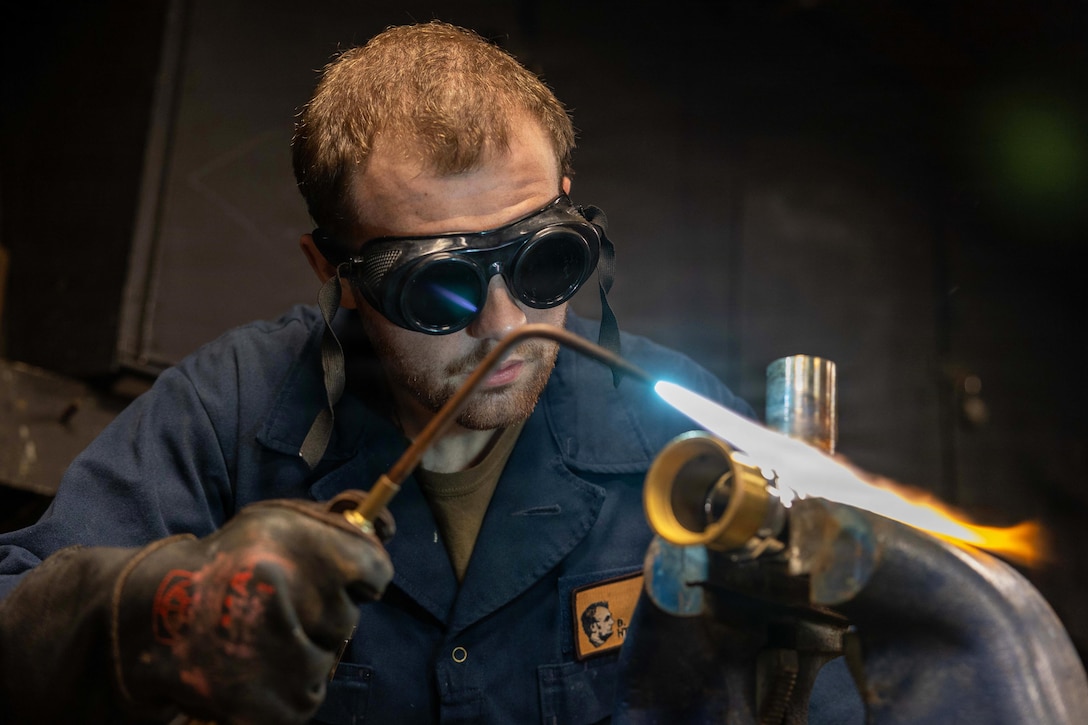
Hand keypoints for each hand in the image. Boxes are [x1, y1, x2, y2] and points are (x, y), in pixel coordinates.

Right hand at [112, 492, 393, 724]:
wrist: (159, 620)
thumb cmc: (231, 560)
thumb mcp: (279, 519)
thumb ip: (338, 520)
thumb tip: (387, 526)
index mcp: (298, 548)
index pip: (375, 572)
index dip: (359, 574)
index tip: (340, 575)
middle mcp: (294, 601)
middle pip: (347, 616)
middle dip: (324, 608)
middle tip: (281, 602)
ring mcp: (286, 660)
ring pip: (330, 652)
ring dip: (309, 642)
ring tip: (263, 630)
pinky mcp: (278, 705)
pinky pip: (312, 688)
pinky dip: (293, 677)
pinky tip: (259, 659)